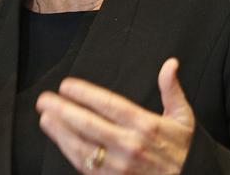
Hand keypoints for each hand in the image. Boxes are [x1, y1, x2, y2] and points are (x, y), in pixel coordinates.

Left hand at [36, 58, 194, 173]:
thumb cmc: (184, 150)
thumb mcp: (184, 118)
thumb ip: (172, 90)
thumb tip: (170, 64)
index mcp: (145, 125)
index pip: (109, 105)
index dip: (85, 94)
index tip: (67, 85)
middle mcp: (130, 145)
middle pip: (89, 125)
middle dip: (63, 111)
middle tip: (45, 100)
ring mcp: (120, 166)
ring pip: (83, 148)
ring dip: (61, 133)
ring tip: (45, 118)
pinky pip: (86, 167)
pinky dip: (70, 153)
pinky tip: (60, 141)